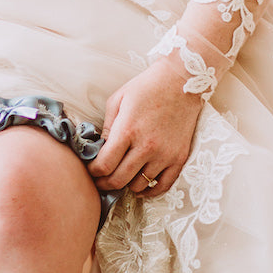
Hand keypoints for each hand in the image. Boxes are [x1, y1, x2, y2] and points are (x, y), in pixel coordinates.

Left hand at [88, 58, 203, 197]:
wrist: (181, 81)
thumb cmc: (146, 87)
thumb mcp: (118, 100)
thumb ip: (107, 127)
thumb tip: (99, 149)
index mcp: (127, 130)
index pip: (104, 165)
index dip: (93, 172)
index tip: (91, 170)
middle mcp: (146, 146)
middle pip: (119, 180)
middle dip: (105, 183)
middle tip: (100, 180)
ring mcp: (164, 154)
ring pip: (139, 185)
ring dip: (126, 185)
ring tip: (121, 176)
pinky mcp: (179, 158)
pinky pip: (162, 186)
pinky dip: (149, 191)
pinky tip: (141, 186)